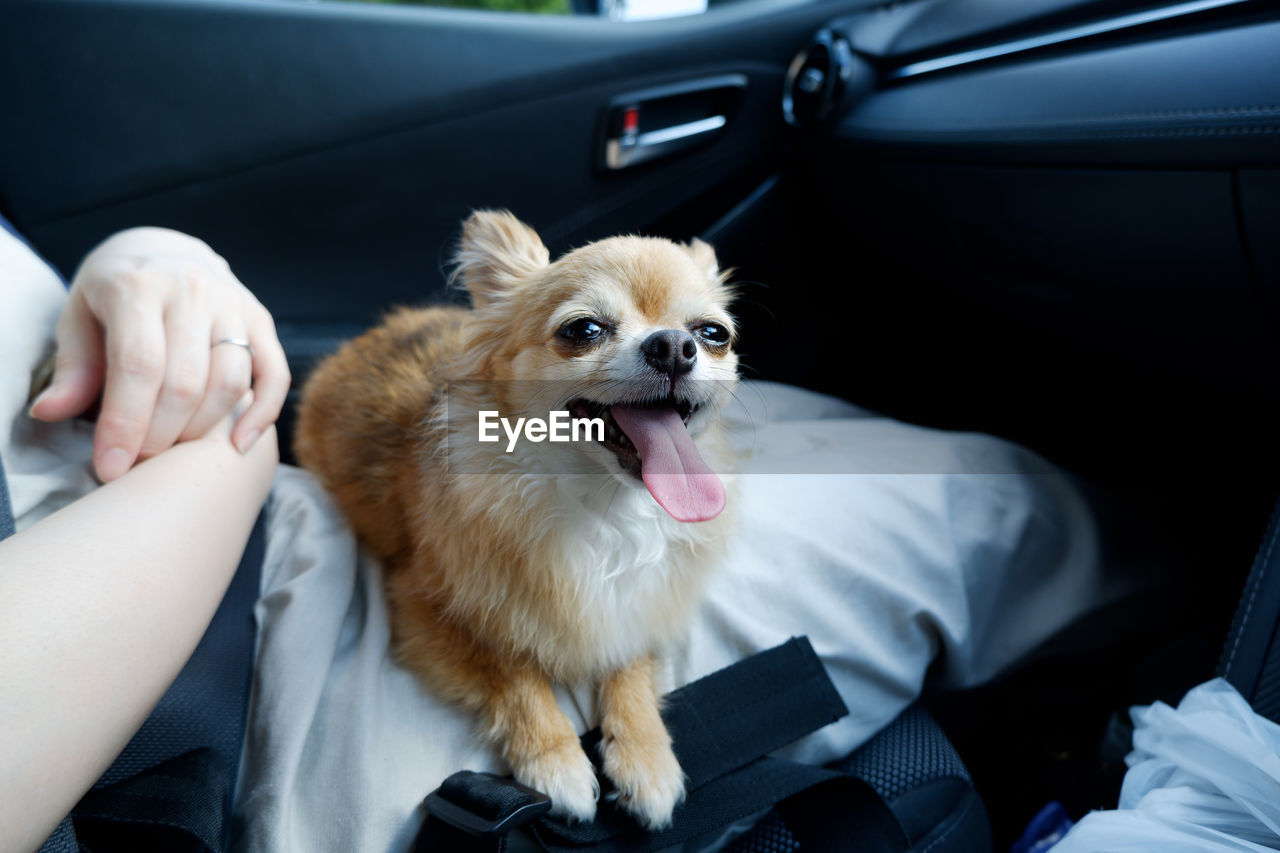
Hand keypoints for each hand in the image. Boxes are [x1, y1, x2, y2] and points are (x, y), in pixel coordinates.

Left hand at [28, 227, 289, 480]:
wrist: (166, 250)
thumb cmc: (115, 293)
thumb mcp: (79, 316)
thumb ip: (73, 367)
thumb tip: (49, 413)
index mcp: (138, 285)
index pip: (138, 364)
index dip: (126, 423)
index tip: (111, 468)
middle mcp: (192, 289)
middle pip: (186, 382)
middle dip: (160, 435)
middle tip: (138, 463)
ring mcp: (233, 303)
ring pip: (230, 383)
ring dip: (202, 430)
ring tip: (173, 449)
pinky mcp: (261, 319)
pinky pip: (274, 374)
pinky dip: (263, 415)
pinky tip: (238, 445)